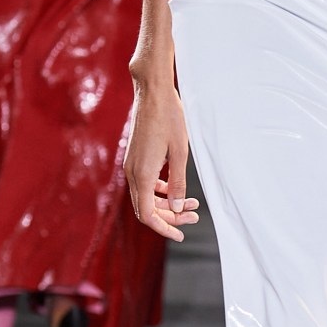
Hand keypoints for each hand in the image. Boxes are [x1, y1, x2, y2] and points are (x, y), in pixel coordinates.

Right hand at [123, 60, 201, 242]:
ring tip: (192, 203)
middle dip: (170, 217)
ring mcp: (131, 165)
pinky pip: (144, 183)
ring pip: (145, 196)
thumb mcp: (180, 152)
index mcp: (142, 175)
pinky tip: (175, 186)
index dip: (164, 228)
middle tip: (194, 216)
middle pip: (147, 208)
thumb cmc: (169, 118)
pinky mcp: (135, 158)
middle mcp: (133, 173)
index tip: (181, 235)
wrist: (152, 92)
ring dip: (167, 203)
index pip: (148, 215)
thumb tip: (177, 206)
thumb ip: (178, 182)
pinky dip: (159, 190)